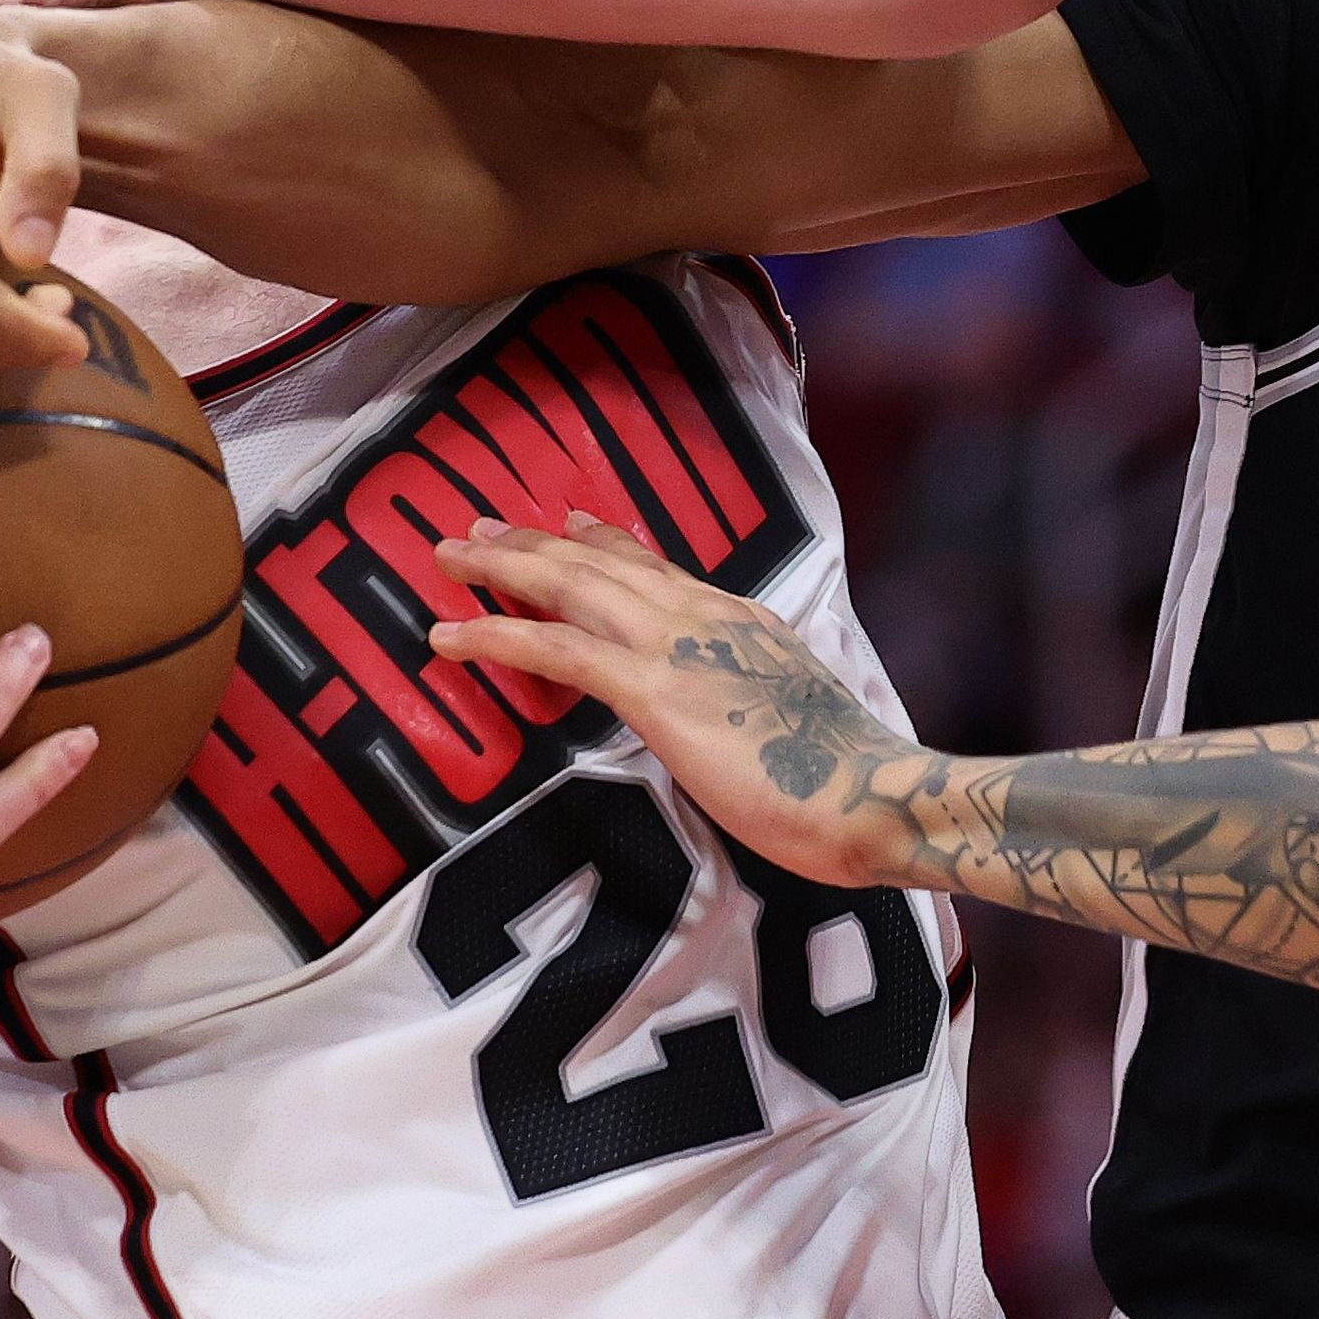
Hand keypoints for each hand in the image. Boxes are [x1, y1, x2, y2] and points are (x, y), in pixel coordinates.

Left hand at [427, 517, 926, 884]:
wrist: (872, 795)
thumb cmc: (839, 780)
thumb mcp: (784, 714)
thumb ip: (739, 697)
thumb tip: (713, 712)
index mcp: (738, 620)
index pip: (657, 568)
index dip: (603, 542)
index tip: (564, 524)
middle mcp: (704, 614)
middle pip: (600, 563)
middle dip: (532, 543)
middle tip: (477, 529)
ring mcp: (676, 645)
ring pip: (569, 586)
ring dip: (501, 568)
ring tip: (447, 558)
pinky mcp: (653, 688)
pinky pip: (555, 647)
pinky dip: (495, 634)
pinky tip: (451, 636)